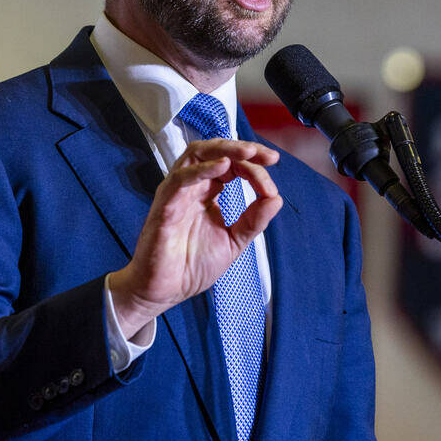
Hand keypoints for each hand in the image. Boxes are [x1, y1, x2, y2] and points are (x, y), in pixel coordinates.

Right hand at [107, 138, 281, 338]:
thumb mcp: (233, 241)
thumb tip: (276, 198)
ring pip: (196, 155)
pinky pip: (180, 178)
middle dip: (242, 149)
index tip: (271, 187)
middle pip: (215, 152)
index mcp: (206, 192)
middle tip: (267, 156)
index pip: (232, 166)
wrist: (166, 291)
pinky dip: (202, 169)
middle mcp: (191, 187)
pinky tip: (223, 166)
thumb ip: (253, 220)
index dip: (254, 168)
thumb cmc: (191, 266)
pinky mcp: (165, 205)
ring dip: (224, 149)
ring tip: (248, 152)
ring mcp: (177, 193)